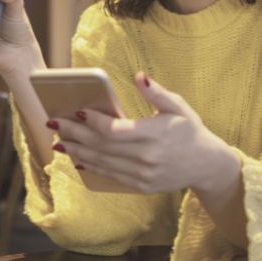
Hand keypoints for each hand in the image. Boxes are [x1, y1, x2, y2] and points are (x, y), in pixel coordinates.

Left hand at [47, 73, 230, 193]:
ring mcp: (143, 174)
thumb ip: (156, 92)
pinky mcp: (141, 185)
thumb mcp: (178, 106)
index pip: (114, 130)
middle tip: (55, 124)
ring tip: (58, 141)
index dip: (93, 122)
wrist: (206, 164)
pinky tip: (77, 159)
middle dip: (75, 135)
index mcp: (154, 134)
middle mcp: (146, 157)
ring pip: (102, 162)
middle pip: (102, 146)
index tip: (76, 112)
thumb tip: (139, 76)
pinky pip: (111, 175)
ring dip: (78, 151)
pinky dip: (92, 167)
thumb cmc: (190, 130)